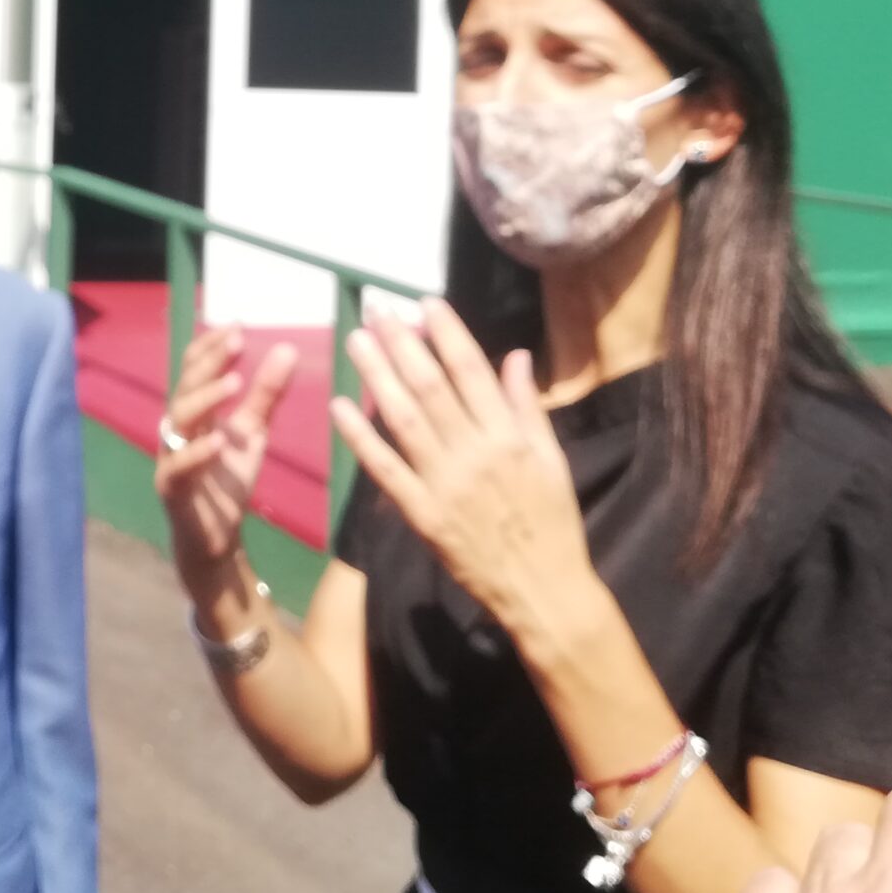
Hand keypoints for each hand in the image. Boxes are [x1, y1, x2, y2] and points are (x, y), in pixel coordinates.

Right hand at [153, 325, 296, 574]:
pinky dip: (198, 452)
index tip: (237, 324)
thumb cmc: (227, 479)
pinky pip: (180, 466)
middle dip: (210, 362)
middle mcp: (177, 427)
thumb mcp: (253, 432)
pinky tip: (220, 440)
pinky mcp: (171, 487)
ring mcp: (170, 455)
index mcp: (194, 411)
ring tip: (234, 382)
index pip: (194, 368)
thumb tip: (288, 349)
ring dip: (205, 398)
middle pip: (187, 385)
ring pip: (180, 419)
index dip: (212, 345)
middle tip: (236, 340)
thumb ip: (266, 394)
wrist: (215, 535)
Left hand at [329, 302, 595, 638]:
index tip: (424, 302)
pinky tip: (339, 406)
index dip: (446, 333)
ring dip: (377, 375)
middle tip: (376, 309)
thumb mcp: (552, 461)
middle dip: (401, 343)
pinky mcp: (421, 514)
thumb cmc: (552, 523)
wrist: (543, 590)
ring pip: (404, 418)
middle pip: (431, 386)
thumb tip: (516, 355)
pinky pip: (385, 469)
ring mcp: (445, 483)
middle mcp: (475, 453)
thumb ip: (528, 408)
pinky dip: (360, 437)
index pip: (472, 371)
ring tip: (356, 339)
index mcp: (509, 436)